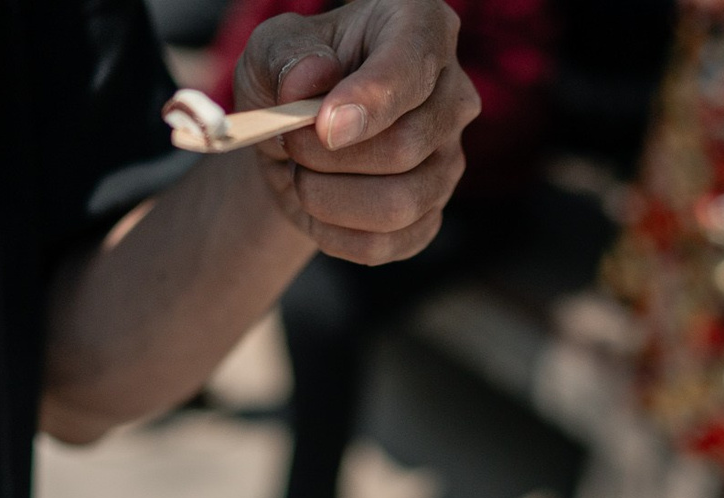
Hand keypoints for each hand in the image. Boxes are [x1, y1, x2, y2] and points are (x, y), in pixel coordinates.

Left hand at [234, 0, 480, 264]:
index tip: (324, 125)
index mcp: (420, 27)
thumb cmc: (292, 78)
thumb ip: (284, 56)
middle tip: (289, 139)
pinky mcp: (430, 215)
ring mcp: (448, 160)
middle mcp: (452, 94)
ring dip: (327, 196)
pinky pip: (386, 244)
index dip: (371, 101)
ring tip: (302, 171)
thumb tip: (311, 80)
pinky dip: (334, 234)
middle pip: (407, 146)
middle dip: (327, 154)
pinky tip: (318, 206)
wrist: (295, 139)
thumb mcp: (271, 50)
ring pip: (400, 203)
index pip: (412, 67)